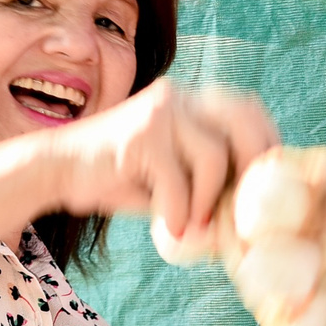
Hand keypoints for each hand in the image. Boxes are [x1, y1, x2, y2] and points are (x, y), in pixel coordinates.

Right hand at [39, 81, 278, 237]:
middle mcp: (182, 97)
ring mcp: (162, 109)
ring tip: (195, 226)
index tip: (267, 191)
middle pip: (245, 124)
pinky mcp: (143, 131)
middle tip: (243, 216)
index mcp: (193, 102)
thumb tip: (254, 221)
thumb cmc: (119, 182)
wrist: (57, 172)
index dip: (267, 149)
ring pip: (216, 156)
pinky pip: (179, 179)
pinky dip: (178, 212)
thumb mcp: (175, 182)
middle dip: (252, 174)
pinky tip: (169, 228)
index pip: (250, 113)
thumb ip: (211, 187)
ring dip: (210, 202)